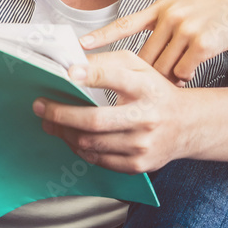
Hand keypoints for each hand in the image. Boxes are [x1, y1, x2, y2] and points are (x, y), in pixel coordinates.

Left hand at [33, 51, 199, 173]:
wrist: (186, 125)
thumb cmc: (155, 91)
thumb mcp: (139, 67)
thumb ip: (108, 62)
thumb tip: (73, 64)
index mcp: (146, 88)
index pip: (113, 78)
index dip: (87, 75)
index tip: (66, 73)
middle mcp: (146, 117)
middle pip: (94, 120)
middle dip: (60, 113)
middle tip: (41, 105)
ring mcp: (142, 144)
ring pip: (90, 142)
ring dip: (64, 132)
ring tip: (50, 122)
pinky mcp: (137, 165)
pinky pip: (98, 159)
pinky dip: (78, 147)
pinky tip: (70, 136)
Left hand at [81, 0, 227, 81]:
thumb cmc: (215, 12)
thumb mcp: (183, 9)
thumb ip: (160, 27)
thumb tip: (141, 59)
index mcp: (161, 8)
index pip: (125, 24)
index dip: (101, 36)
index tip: (79, 46)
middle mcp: (169, 16)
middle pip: (144, 58)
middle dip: (141, 77)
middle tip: (136, 92)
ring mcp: (185, 29)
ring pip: (162, 69)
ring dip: (164, 81)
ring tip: (168, 86)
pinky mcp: (202, 43)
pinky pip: (184, 73)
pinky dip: (184, 79)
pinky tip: (188, 78)